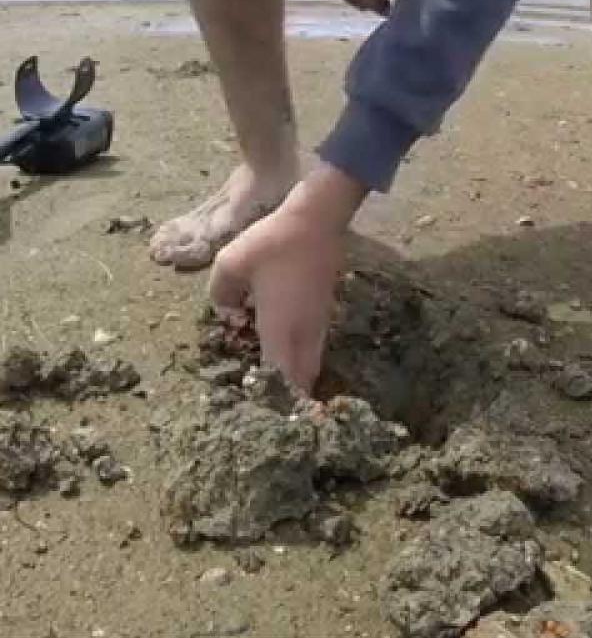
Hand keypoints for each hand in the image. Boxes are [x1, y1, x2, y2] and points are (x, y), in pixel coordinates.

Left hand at [208, 164, 366, 392]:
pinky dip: (302, 361)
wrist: (318, 220)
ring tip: (278, 388)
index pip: (278, 380)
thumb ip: (221, 294)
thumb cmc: (273, 242)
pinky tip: (286, 353)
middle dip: (289, 399)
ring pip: (310, 366)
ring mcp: (317, 324)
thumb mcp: (230, 263)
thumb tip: (226, 310)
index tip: (262, 418)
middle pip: (300, 380)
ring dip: (297, 380)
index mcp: (279, 329)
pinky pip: (313, 349)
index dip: (273, 401)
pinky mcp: (324, 313)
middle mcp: (302, 333)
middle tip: (271, 411)